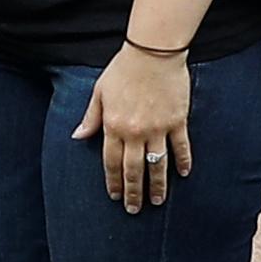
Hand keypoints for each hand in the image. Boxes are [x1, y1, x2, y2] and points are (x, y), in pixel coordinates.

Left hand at [77, 44, 193, 212]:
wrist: (153, 52)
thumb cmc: (123, 69)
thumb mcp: (100, 92)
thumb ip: (91, 117)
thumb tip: (78, 137)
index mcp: (114, 126)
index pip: (111, 162)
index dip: (113, 182)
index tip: (115, 197)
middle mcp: (135, 131)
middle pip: (133, 170)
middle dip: (133, 192)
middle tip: (135, 210)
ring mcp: (158, 128)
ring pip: (157, 164)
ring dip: (157, 185)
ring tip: (157, 201)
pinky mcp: (177, 121)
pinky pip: (180, 147)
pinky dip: (182, 161)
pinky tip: (182, 174)